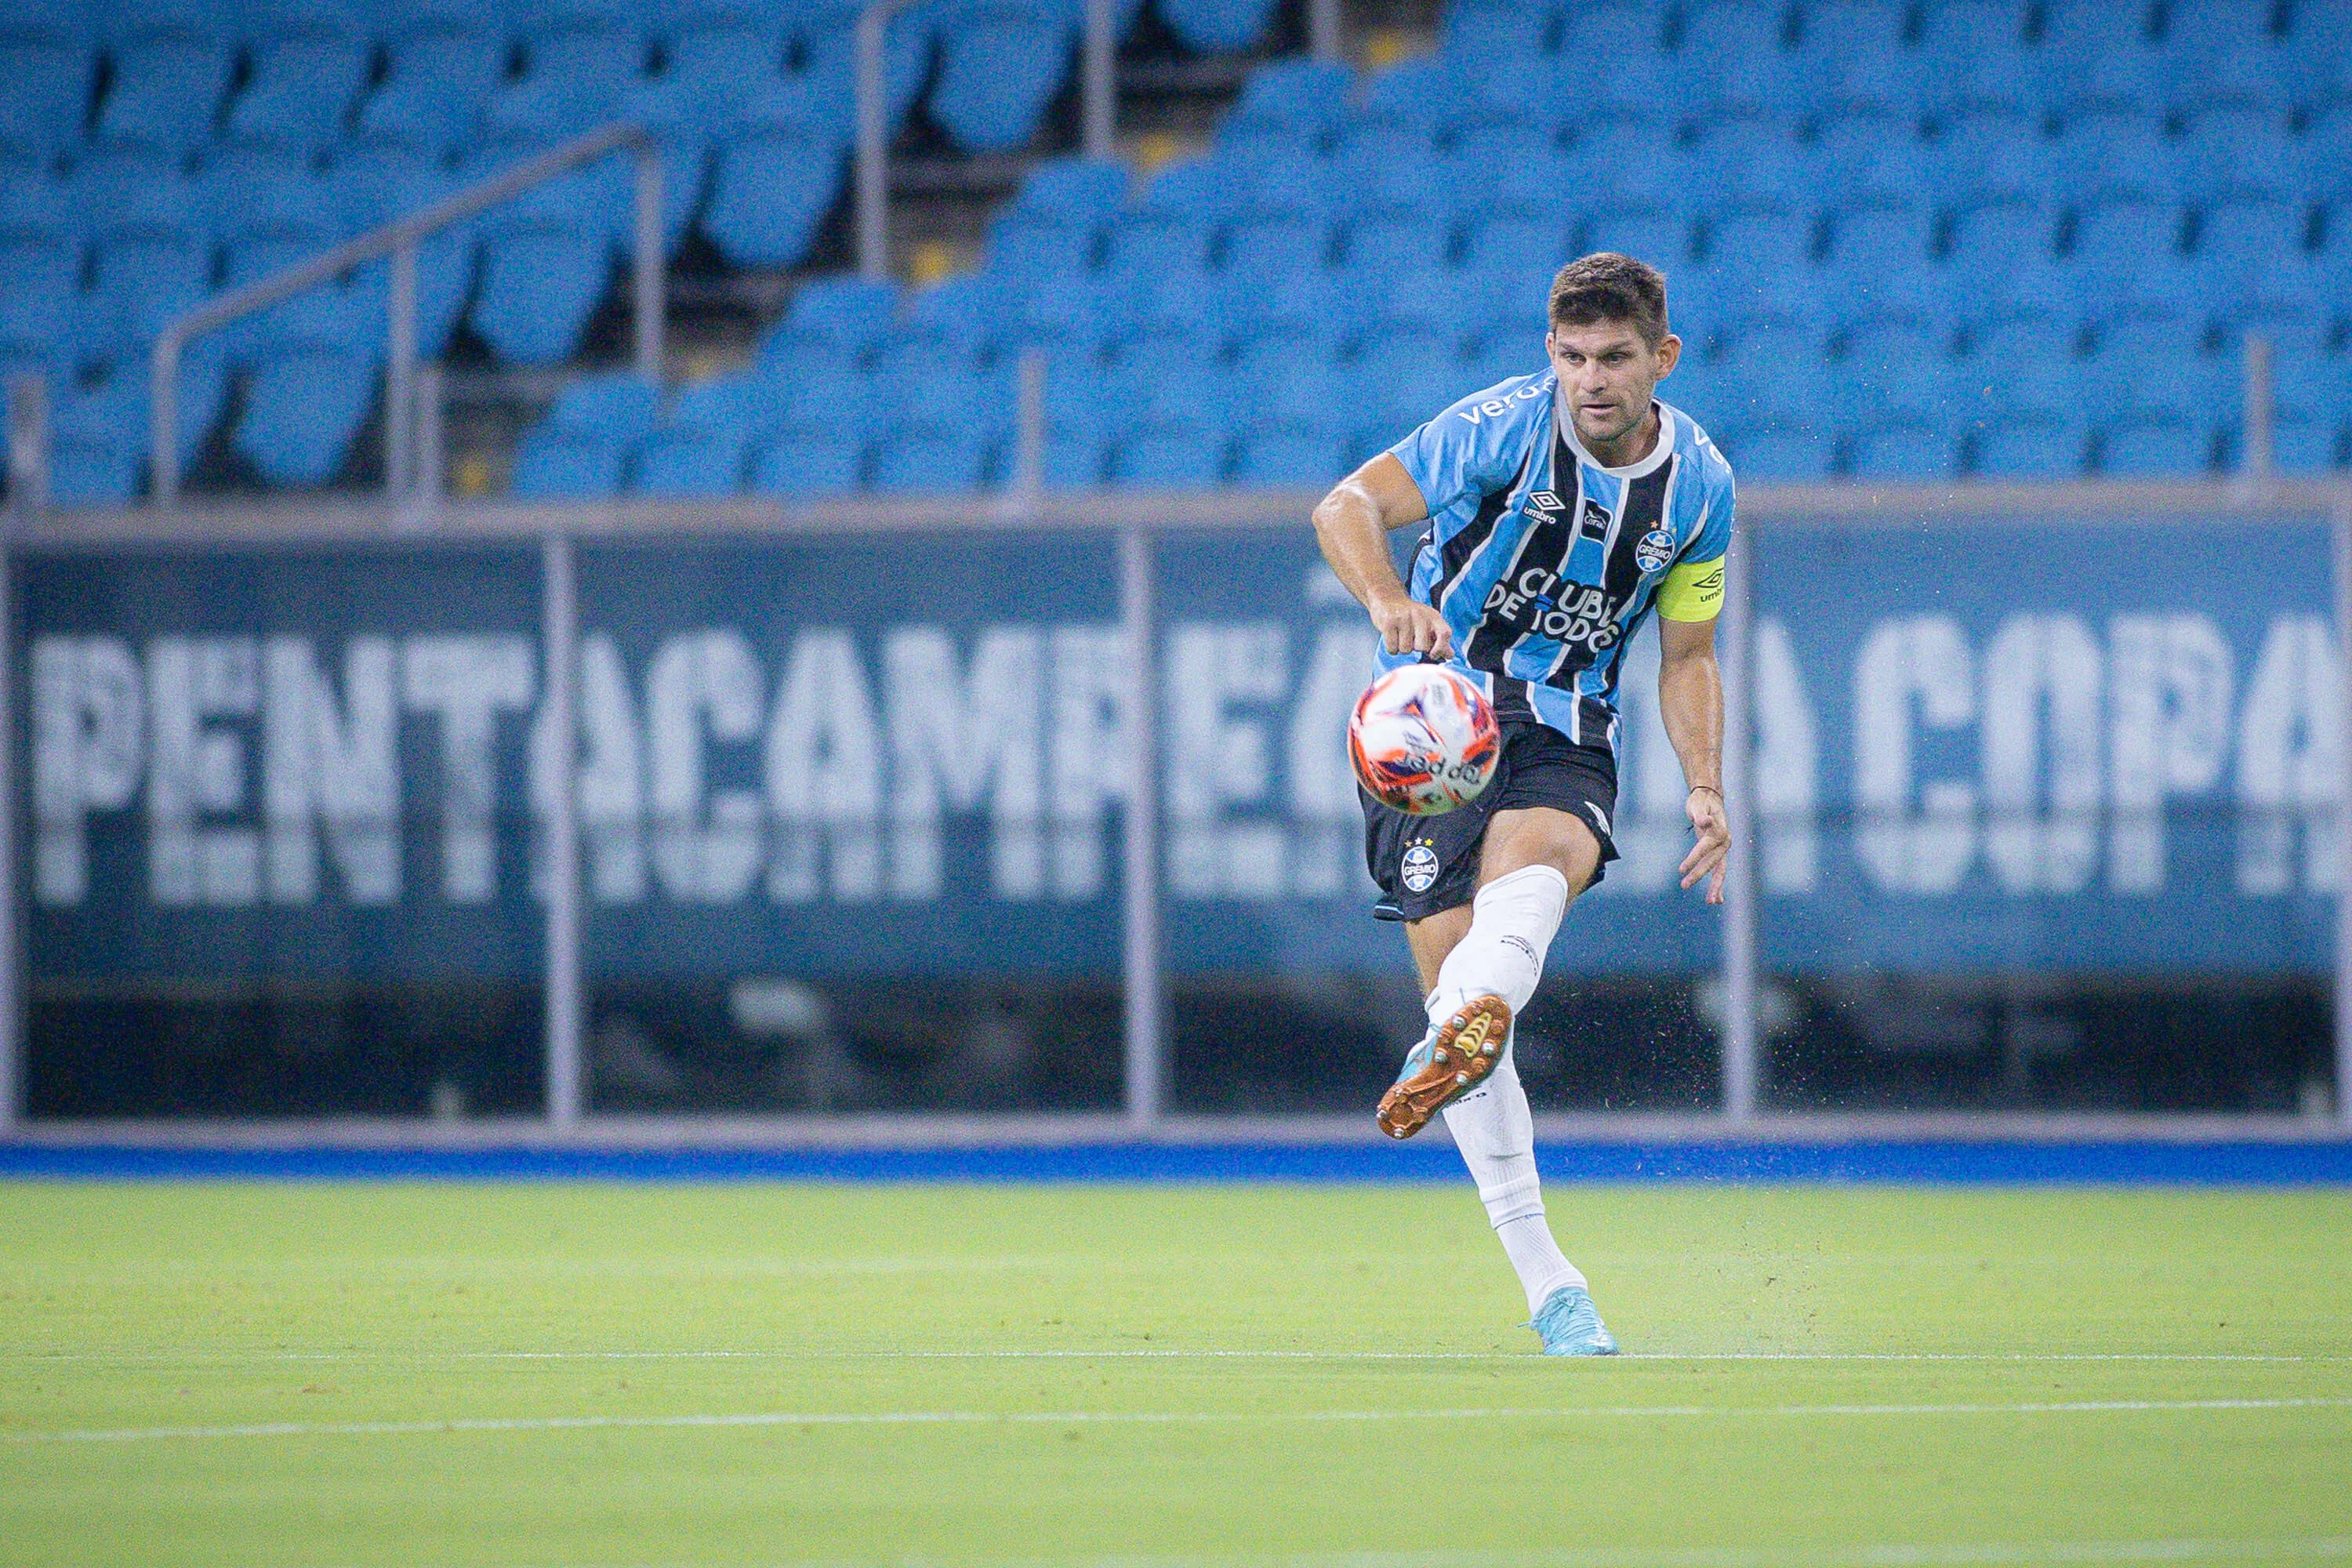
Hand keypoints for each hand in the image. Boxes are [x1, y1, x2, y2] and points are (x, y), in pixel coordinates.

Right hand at [1369, 591, 1452, 660]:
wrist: (1387, 597)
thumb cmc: (1410, 614)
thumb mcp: (1428, 622)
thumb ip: (1439, 639)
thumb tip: (1450, 655)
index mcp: (1433, 616)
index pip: (1445, 633)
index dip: (1441, 648)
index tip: (1433, 654)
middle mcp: (1420, 615)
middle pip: (1422, 647)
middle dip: (1414, 648)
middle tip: (1410, 637)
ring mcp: (1403, 618)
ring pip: (1406, 649)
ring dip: (1401, 648)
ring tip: (1400, 635)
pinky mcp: (1389, 623)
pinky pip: (1392, 648)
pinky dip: (1391, 648)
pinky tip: (1392, 637)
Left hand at [1679, 784, 1729, 904]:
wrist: (1711, 799)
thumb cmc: (1701, 802)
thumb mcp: (1698, 805)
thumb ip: (1700, 814)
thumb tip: (1704, 821)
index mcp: (1719, 831)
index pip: (1704, 848)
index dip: (1693, 859)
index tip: (1680, 869)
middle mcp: (1724, 842)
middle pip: (1713, 862)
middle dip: (1699, 875)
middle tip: (1684, 885)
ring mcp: (1723, 849)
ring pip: (1720, 870)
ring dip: (1716, 887)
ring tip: (1711, 902)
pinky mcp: (1719, 853)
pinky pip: (1719, 871)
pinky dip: (1719, 885)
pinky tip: (1717, 900)